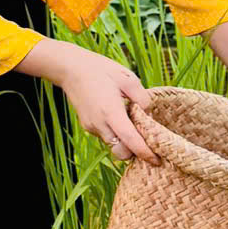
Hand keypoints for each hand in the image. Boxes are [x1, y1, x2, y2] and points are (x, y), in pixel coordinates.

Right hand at [49, 44, 154, 162]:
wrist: (70, 69)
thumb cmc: (100, 70)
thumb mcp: (127, 78)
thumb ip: (142, 98)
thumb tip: (149, 113)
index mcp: (111, 112)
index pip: (130, 141)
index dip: (145, 153)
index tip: (157, 160)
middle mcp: (99, 124)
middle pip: (121, 151)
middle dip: (134, 152)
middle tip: (148, 143)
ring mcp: (91, 127)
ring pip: (112, 144)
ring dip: (125, 142)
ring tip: (134, 126)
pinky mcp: (87, 125)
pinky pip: (105, 135)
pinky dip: (115, 133)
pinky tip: (120, 118)